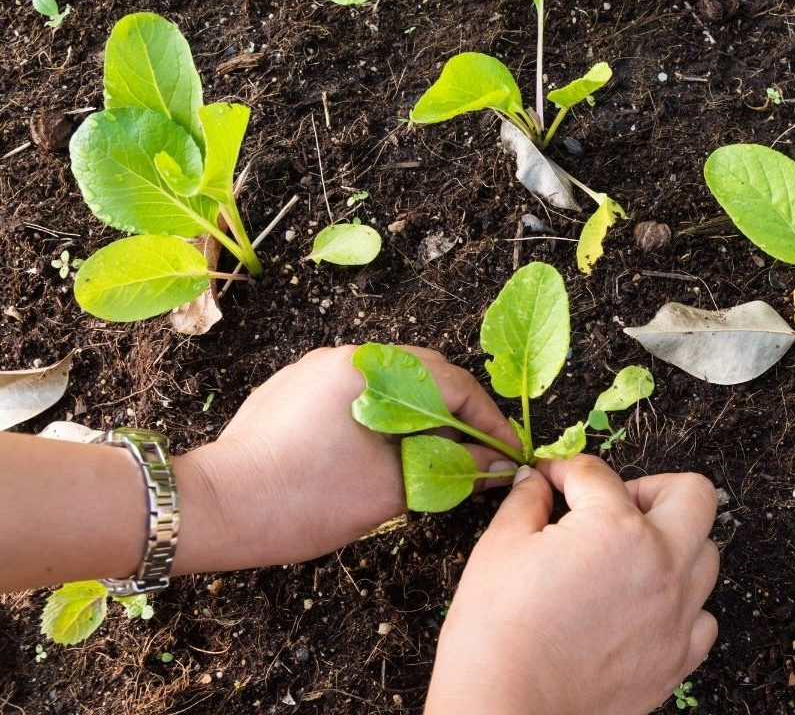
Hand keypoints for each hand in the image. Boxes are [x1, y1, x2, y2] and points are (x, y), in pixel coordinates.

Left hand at [172, 345, 516, 574]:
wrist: (216, 509)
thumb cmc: (304, 498)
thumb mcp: (392, 488)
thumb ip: (453, 469)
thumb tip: (497, 465)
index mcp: (369, 368)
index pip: (452, 382)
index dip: (487, 419)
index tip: (507, 452)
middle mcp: (342, 357)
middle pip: (422, 376)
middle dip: (457, 415)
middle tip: (480, 454)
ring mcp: (312, 372)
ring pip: (388, 388)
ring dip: (420, 418)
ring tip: (438, 457)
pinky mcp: (291, 393)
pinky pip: (354, 397)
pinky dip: (384, 421)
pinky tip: (388, 455)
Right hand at [425, 455, 719, 714]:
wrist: (505, 710)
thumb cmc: (496, 633)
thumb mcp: (500, 547)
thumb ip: (527, 502)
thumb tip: (537, 482)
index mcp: (616, 528)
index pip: (598, 474)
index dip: (564, 470)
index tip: (550, 480)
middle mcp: (662, 565)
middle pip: (693, 496)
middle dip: (651, 487)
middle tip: (614, 503)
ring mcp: (678, 615)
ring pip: (706, 555)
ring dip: (673, 543)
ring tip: (628, 555)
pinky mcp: (678, 658)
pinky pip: (703, 616)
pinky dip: (681, 604)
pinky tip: (642, 605)